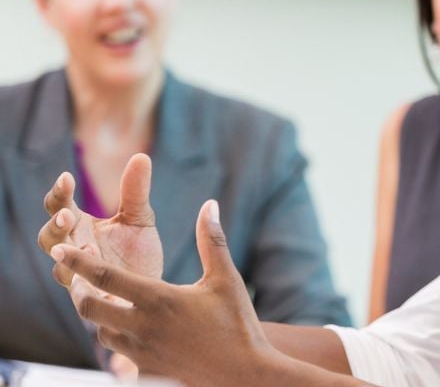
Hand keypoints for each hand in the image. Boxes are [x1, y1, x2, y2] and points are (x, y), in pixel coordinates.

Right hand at [38, 154, 163, 285]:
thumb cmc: (138, 251)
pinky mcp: (92, 300)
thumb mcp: (140, 218)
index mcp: (80, 227)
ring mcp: (79, 277)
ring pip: (60, 269)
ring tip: (88, 247)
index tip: (67, 177)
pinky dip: (86, 288)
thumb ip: (136, 192)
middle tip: (68, 215)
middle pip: (48, 238)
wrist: (154, 291)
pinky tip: (97, 282)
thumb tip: (141, 157)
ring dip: (69, 258)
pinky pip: (81, 296)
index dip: (59, 193)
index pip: (58, 206)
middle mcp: (73, 251)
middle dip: (55, 227)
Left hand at [51, 200, 281, 386]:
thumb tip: (209, 205)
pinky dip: (119, 340)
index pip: (105, 276)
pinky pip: (120, 354)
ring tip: (108, 303)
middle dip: (78, 291)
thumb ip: (211, 240)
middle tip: (78, 280)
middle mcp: (143, 326)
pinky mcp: (147, 371)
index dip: (78, 261)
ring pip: (101, 332)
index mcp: (159, 299)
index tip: (60, 250)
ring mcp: (142, 352)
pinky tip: (132, 332)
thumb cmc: (238, 324)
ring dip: (99, 317)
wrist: (244, 375)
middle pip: (89, 308)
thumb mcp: (226, 279)